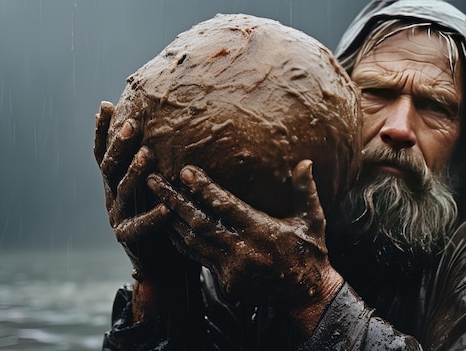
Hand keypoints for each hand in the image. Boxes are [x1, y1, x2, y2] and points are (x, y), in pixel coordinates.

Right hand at [94, 101, 171, 276]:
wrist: (161, 262)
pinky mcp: (130, 240)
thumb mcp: (154, 188)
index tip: (105, 106)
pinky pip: (142, 226)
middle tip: (132, 124)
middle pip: (111, 168)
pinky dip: (154, 216)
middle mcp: (112, 198)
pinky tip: (166, 207)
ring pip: (125, 192)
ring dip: (136, 173)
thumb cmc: (163, 218)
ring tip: (148, 155)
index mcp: (114, 183)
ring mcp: (119, 218)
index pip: (104, 153)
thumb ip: (154, 164)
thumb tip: (168, 129)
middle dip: (120, 145)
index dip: (102, 132)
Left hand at [146, 160, 343, 318]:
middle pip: (199, 222)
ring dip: (170, 220)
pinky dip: (181, 240)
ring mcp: (231, 268)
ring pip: (192, 241)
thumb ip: (305, 190)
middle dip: (173, 200)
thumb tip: (305, 161)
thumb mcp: (313, 219)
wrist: (307, 294)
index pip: (226, 207)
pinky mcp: (226, 280)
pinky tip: (168, 226)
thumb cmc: (310, 251)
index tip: (185, 171)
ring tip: (152, 199)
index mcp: (262, 232)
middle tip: (152, 181)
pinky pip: (198, 257)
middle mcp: (242, 250)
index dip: (204, 189)